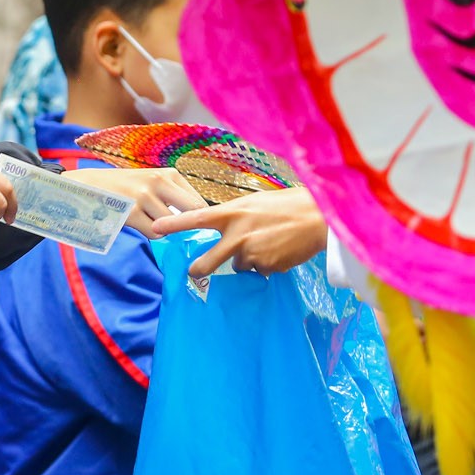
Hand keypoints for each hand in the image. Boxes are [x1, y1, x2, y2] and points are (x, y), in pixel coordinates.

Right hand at [74, 167, 206, 236]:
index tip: (190, 225)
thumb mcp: (152, 182)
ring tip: (149, 221)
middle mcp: (158, 181)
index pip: (198, 201)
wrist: (88, 186)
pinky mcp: (131, 212)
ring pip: (171, 225)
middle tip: (179, 231)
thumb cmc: (125, 187)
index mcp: (168, 173)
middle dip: (188, 225)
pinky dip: (151, 233)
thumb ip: (174, 196)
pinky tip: (139, 224)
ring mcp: (144, 196)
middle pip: (192, 212)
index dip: (198, 218)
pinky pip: (154, 232)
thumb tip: (198, 221)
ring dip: (164, 229)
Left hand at [149, 186, 328, 279]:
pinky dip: (266, 263)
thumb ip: (235, 216)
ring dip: (248, 259)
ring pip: (239, 265)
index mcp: (232, 213)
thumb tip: (224, 228)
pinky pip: (259, 270)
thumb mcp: (255, 202)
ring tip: (269, 242)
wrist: (320, 218)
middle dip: (199, 270)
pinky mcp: (267, 268)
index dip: (173, 224)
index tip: (155, 229)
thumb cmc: (288, 203)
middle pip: (208, 262)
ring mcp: (252, 254)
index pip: (196, 219)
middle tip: (195, 271)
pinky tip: (280, 249)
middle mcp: (237, 236)